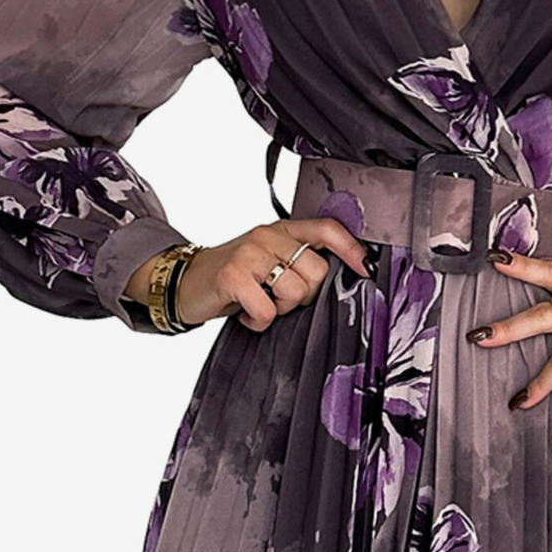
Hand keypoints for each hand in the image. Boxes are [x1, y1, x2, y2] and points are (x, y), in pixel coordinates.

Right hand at [129, 217, 371, 332]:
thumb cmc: (234, 276)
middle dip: (305, 296)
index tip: (366, 270)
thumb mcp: (268, 260)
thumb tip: (345, 277)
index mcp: (281, 231)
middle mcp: (267, 235)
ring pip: (296, 292)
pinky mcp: (234, 276)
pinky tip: (245, 312)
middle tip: (280, 298)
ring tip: (261, 303)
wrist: (185, 282)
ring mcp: (250, 253)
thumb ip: (299, 262)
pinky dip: (259, 321)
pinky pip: (268, 311)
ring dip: (281, 309)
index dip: (351, 250)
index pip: (327, 230)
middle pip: (318, 272)